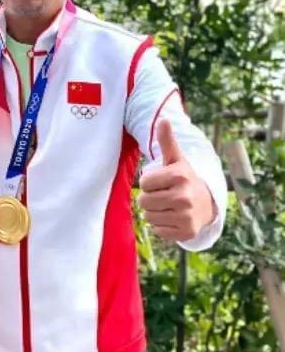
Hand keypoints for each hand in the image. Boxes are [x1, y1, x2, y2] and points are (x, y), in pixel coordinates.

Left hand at [138, 119, 216, 241]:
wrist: (207, 204)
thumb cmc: (184, 179)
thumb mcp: (176, 159)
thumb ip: (166, 141)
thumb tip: (162, 119)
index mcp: (179, 176)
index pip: (144, 183)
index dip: (149, 183)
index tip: (162, 182)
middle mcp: (184, 196)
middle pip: (144, 201)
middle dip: (150, 198)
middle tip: (164, 195)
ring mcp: (186, 216)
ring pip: (149, 217)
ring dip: (154, 212)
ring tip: (168, 206)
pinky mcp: (186, 232)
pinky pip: (158, 230)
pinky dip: (162, 226)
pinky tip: (173, 218)